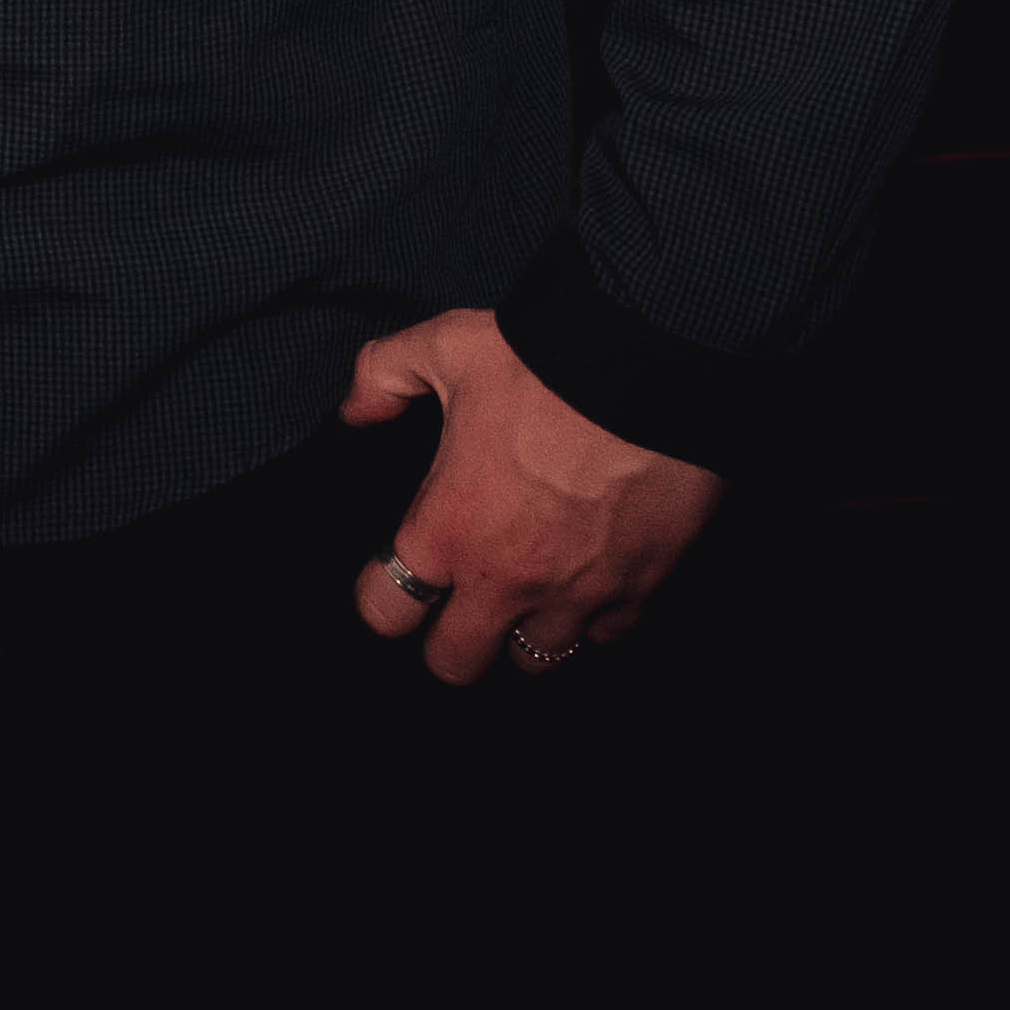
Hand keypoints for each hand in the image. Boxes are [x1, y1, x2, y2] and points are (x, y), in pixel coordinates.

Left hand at [339, 305, 719, 684]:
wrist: (653, 364)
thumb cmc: (543, 359)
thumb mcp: (444, 346)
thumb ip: (383, 375)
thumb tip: (356, 412)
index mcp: (448, 530)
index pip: (384, 612)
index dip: (383, 601)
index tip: (396, 579)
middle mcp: (506, 580)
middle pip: (456, 664)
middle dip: (451, 642)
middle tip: (460, 607)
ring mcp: (576, 595)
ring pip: (537, 662)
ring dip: (526, 632)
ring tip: (529, 595)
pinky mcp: (640, 592)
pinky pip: (608, 636)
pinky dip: (596, 618)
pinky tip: (590, 581)